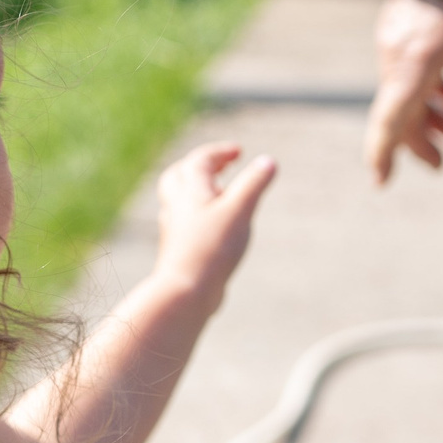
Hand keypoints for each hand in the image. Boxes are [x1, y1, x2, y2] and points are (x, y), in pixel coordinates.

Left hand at [153, 142, 275, 308]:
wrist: (185, 291)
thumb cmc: (212, 248)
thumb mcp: (239, 210)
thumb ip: (253, 184)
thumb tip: (268, 161)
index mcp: (189, 190)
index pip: (201, 160)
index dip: (220, 152)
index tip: (238, 151)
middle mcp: (176, 206)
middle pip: (180, 175)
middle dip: (201, 166)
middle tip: (222, 164)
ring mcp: (174, 228)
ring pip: (178, 199)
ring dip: (196, 189)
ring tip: (217, 191)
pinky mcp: (177, 248)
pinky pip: (183, 222)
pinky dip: (196, 213)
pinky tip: (210, 225)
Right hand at [365, 0, 442, 182]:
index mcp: (417, 60)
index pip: (391, 119)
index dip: (384, 154)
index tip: (381, 182)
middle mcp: (394, 53)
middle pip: (397, 111)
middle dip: (420, 139)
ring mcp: (390, 38)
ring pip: (400, 92)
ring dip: (426, 114)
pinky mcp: (394, 27)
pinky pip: (401, 71)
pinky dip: (422, 90)